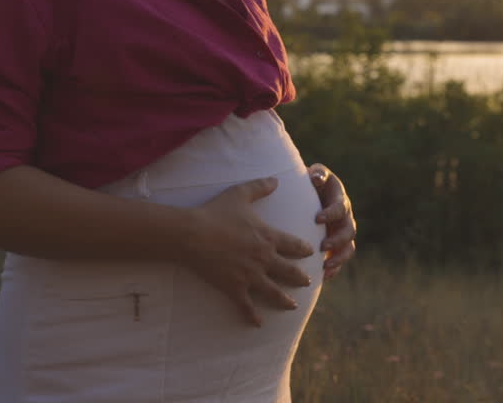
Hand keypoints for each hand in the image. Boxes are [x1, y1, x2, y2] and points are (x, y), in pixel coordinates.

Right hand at [185, 176, 315, 326]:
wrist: (192, 233)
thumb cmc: (216, 211)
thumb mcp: (240, 194)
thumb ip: (260, 186)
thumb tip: (277, 179)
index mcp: (268, 238)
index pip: (294, 246)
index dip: (305, 249)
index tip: (310, 253)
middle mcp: (263, 259)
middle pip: (290, 272)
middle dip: (300, 278)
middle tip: (308, 282)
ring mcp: (249, 276)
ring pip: (273, 292)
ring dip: (285, 300)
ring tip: (293, 305)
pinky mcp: (233, 288)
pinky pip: (246, 306)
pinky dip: (252, 316)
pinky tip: (258, 323)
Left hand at [309, 163, 356, 280]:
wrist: (308, 194)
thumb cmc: (309, 183)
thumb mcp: (315, 175)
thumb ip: (318, 174)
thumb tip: (316, 178)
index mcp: (340, 198)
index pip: (340, 207)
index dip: (331, 213)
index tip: (317, 219)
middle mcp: (345, 216)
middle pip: (349, 230)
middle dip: (337, 240)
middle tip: (322, 246)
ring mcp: (343, 231)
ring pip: (349, 247)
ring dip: (339, 257)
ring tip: (325, 266)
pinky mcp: (338, 244)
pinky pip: (341, 258)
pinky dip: (335, 268)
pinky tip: (324, 276)